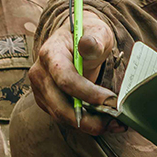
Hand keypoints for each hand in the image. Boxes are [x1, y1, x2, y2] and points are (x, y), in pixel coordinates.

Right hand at [28, 11, 120, 134]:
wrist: (75, 41)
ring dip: (89, 125)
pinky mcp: (46, 101)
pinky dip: (84, 123)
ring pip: (62, 116)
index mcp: (50, 53)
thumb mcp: (96, 31)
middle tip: (116, 122)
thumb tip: (88, 45)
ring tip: (115, 125)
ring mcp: (40, 90)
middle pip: (60, 106)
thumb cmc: (87, 35)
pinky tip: (104, 122)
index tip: (111, 101)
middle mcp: (40, 74)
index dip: (87, 93)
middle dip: (89, 119)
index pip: (65, 79)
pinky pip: (64, 118)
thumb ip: (94, 39)